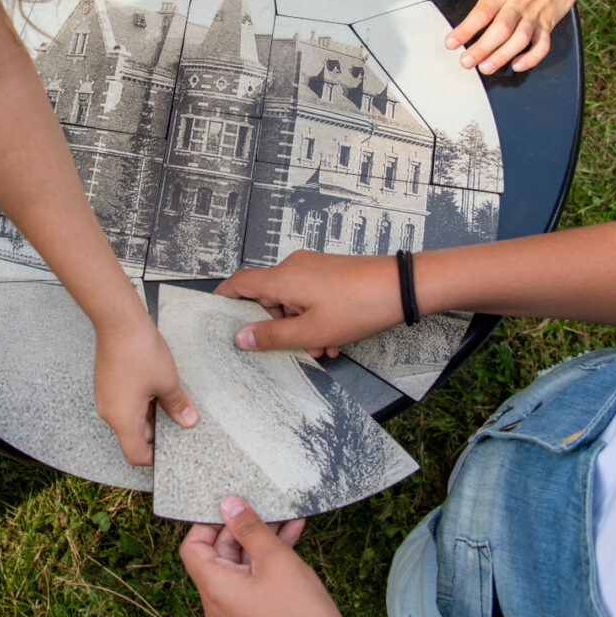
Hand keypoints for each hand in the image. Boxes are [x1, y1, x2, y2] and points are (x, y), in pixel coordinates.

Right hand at [93, 316, 197, 465]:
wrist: (118, 321)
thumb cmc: (140, 352)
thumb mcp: (167, 381)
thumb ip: (177, 405)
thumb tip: (188, 421)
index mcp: (122, 419)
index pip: (135, 455)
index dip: (154, 457)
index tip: (171, 447)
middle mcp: (109, 412)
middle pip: (132, 436)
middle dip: (155, 430)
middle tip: (175, 416)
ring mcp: (105, 397)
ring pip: (128, 418)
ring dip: (148, 413)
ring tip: (166, 396)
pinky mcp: (106, 383)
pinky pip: (123, 403)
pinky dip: (139, 401)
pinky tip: (154, 384)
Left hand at [181, 495, 345, 616]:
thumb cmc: (299, 612)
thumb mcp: (275, 559)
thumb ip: (250, 528)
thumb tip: (228, 503)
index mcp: (215, 587)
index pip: (193, 547)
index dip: (206, 522)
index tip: (228, 504)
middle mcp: (220, 600)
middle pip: (218, 553)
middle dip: (240, 527)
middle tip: (260, 503)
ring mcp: (237, 608)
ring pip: (241, 563)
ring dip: (260, 538)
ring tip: (281, 515)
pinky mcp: (255, 611)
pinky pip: (255, 577)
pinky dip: (270, 557)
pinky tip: (293, 534)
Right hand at [216, 252, 402, 356]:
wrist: (401, 288)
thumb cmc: (360, 304)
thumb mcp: (311, 331)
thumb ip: (272, 336)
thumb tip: (241, 338)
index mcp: (283, 278)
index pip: (239, 283)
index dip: (224, 299)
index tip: (214, 314)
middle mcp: (294, 268)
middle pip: (268, 299)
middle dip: (278, 328)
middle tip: (293, 348)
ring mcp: (312, 269)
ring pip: (292, 303)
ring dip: (301, 328)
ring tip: (323, 347)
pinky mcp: (328, 274)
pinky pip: (309, 298)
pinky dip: (315, 319)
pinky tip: (334, 339)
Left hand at [444, 0, 597, 73]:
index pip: (482, 13)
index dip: (465, 30)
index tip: (451, 42)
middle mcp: (518, 6)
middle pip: (500, 30)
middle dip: (482, 48)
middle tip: (466, 62)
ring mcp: (534, 17)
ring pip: (519, 40)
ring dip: (502, 56)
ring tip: (486, 67)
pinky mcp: (548, 25)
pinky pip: (542, 45)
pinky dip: (532, 58)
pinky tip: (517, 65)